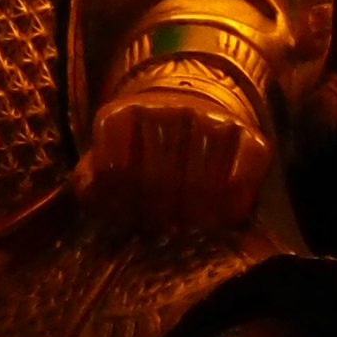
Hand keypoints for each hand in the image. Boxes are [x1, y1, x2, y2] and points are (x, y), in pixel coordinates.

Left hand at [81, 75, 271, 233]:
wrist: (195, 110)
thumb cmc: (145, 149)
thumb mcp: (111, 157)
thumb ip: (92, 179)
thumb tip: (90, 192)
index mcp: (123, 114)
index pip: (115, 169)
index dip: (121, 204)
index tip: (130, 219)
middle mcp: (167, 108)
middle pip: (158, 180)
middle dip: (158, 214)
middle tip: (163, 228)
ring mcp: (209, 118)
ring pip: (201, 181)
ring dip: (196, 215)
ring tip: (190, 227)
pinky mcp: (247, 132)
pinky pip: (244, 172)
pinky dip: (235, 200)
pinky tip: (225, 215)